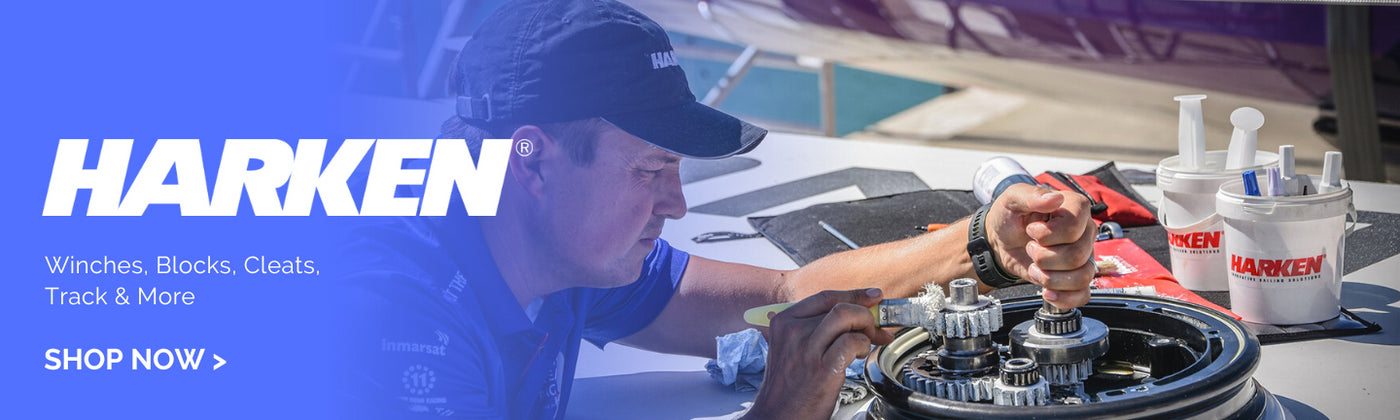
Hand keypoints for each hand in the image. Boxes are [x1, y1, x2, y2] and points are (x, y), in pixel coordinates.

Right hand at [745, 289, 894, 419]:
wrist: (778, 415)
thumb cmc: (789, 385)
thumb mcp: (791, 348)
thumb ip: (816, 328)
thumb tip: (855, 313)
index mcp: (784, 321)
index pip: (826, 297)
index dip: (854, 294)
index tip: (872, 297)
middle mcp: (794, 331)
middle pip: (840, 306)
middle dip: (866, 315)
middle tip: (877, 329)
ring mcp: (807, 349)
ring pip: (847, 317)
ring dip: (866, 327)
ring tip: (867, 343)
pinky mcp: (823, 368)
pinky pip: (852, 341)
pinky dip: (862, 345)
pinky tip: (858, 356)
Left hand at [987, 183, 1095, 308]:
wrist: (1000, 239)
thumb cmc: (1009, 216)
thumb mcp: (1012, 198)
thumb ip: (1032, 195)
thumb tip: (1055, 197)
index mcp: (1074, 208)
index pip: (1075, 227)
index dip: (1049, 234)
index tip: (1032, 230)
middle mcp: (1084, 232)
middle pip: (1078, 255)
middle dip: (1045, 257)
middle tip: (1030, 248)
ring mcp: (1082, 255)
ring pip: (1083, 276)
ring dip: (1050, 278)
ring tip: (1035, 267)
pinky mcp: (1075, 277)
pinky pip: (1083, 294)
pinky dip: (1064, 298)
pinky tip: (1047, 292)